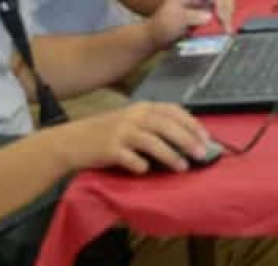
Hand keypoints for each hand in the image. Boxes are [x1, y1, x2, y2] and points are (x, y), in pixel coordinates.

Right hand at [55, 102, 209, 174]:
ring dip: (170, 155)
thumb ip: (154, 124)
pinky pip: (131, 159)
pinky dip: (141, 165)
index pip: (173, 111)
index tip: (206, 137)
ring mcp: (121, 132)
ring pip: (152, 142)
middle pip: (167, 125)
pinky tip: (146, 171)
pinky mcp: (109, 149)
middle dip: (187, 140)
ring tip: (183, 167)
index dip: (191, 123)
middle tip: (201, 153)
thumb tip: (187, 137)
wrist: (71, 141)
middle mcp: (133, 116)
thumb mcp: (132, 120)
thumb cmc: (106, 132)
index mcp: (142, 108)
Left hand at [147, 0, 234, 45]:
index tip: (221, 19)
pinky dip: (224, 18)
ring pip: (224, 1)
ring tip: (226, 28)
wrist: (156, 37)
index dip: (220, 2)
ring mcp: (202, 2)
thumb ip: (192, 17)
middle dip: (227, 7)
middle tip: (226, 24)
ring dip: (227, 13)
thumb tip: (210, 17)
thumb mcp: (174, 21)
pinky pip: (220, 11)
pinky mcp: (205, 11)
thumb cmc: (162, 27)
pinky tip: (224, 28)